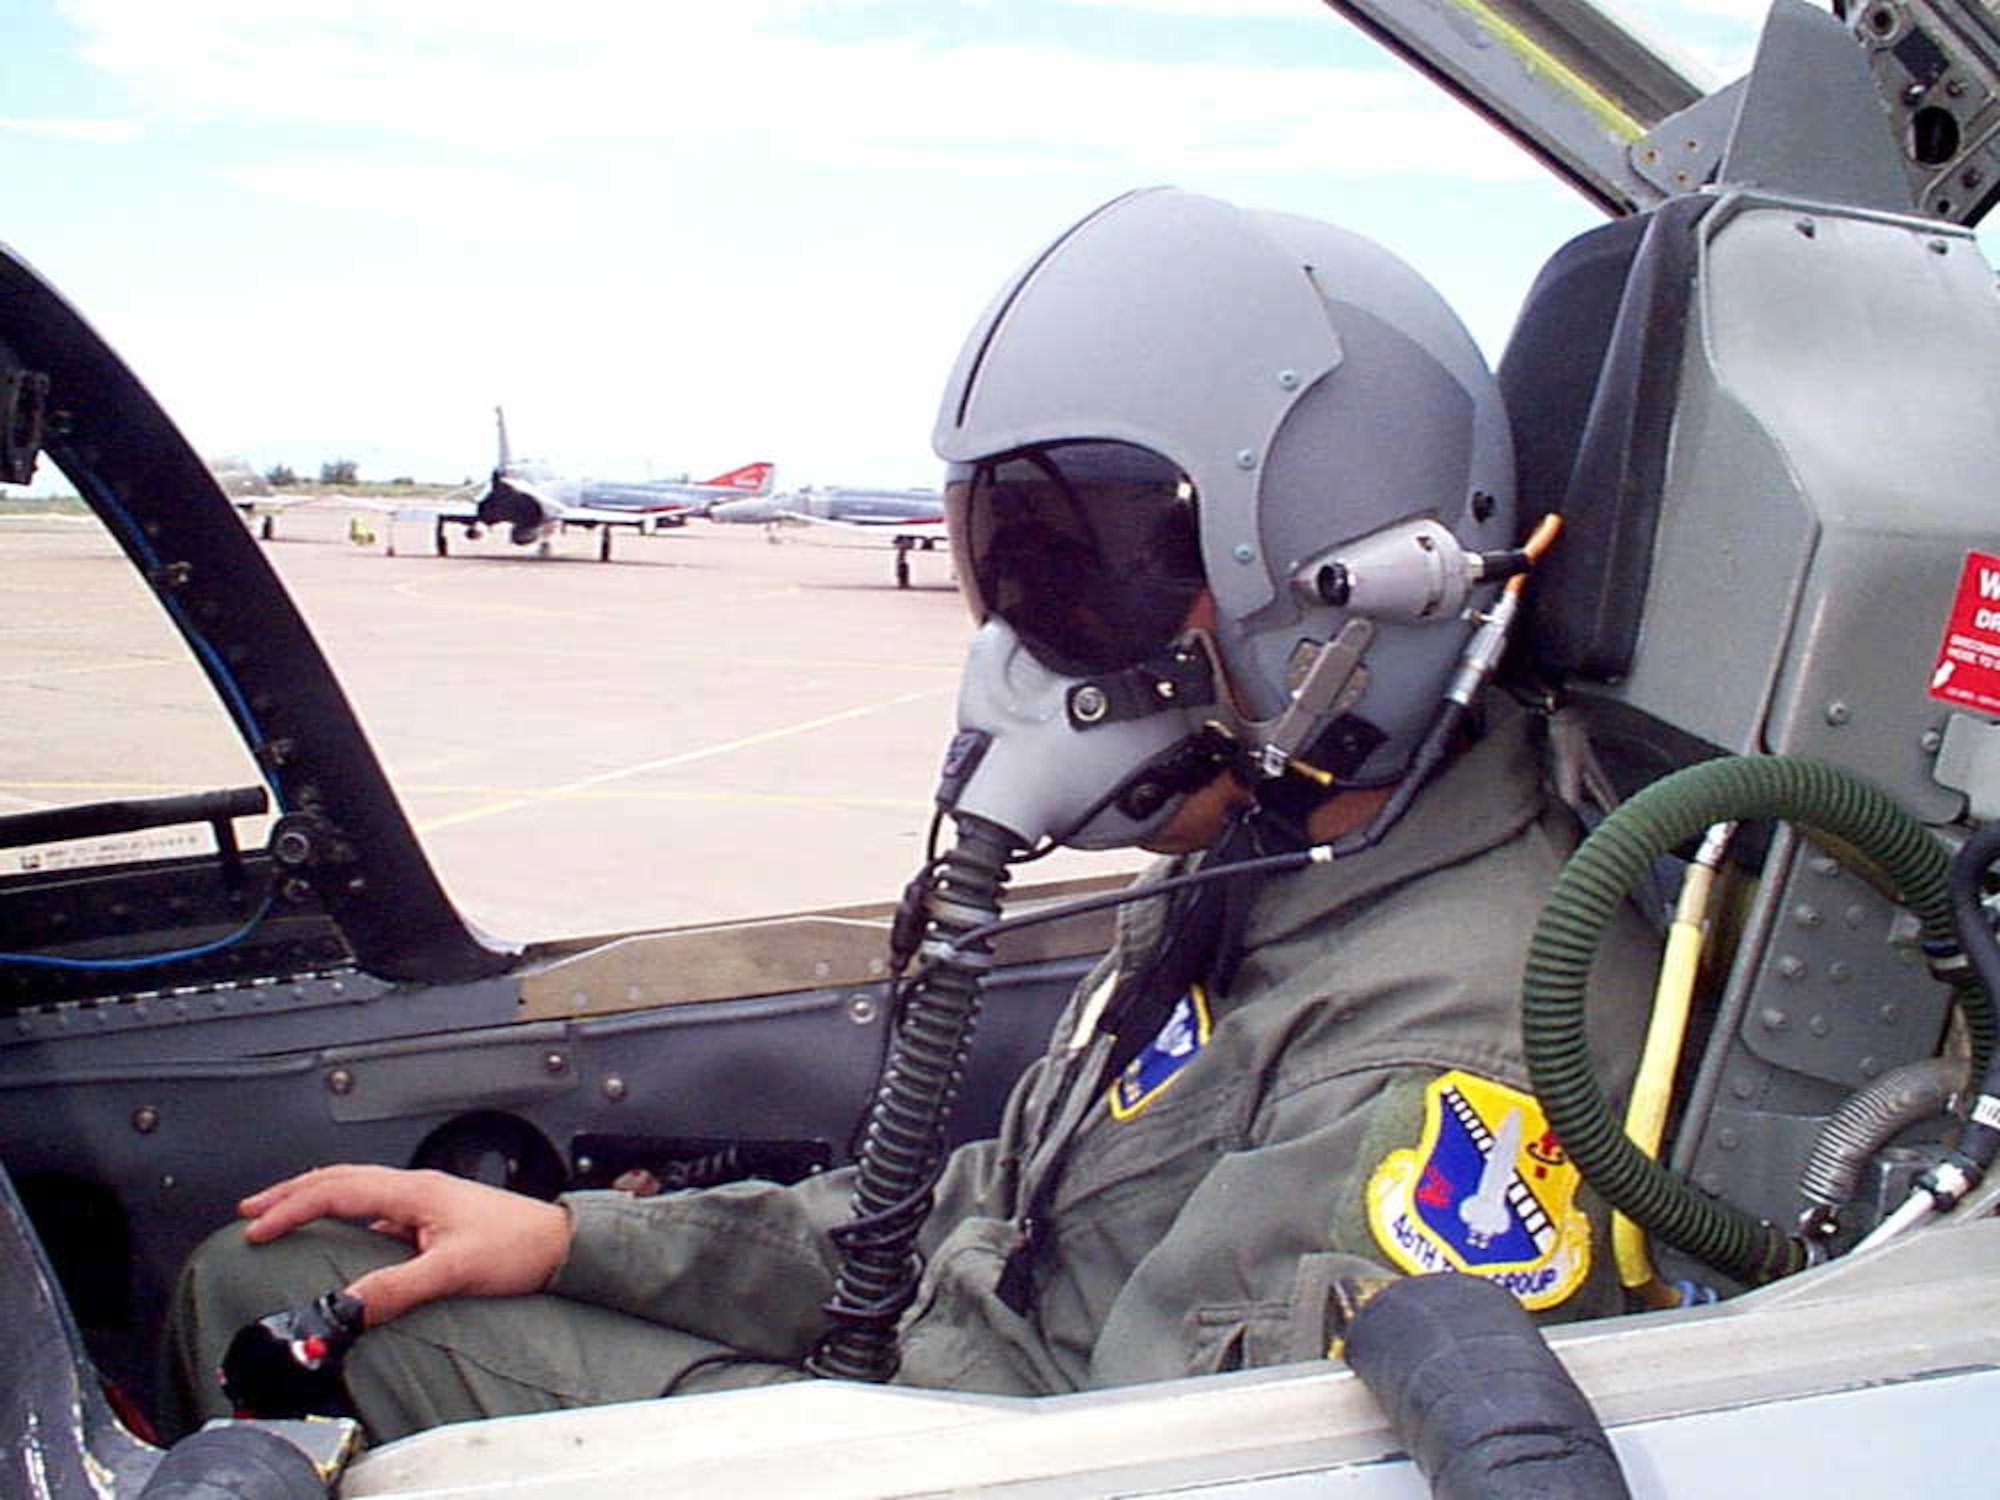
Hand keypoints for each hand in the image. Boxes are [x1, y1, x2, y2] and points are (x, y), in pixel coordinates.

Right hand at [238, 1164, 571, 1326]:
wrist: (560, 1244)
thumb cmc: (519, 1246)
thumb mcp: (453, 1271)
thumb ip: (398, 1288)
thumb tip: (347, 1307)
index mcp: (414, 1191)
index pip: (336, 1190)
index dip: (291, 1209)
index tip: (256, 1230)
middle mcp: (416, 1188)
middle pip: (339, 1179)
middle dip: (290, 1193)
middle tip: (252, 1211)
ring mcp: (425, 1201)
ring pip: (356, 1189)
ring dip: (315, 1199)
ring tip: (283, 1214)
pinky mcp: (434, 1217)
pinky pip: (375, 1207)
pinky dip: (344, 1213)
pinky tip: (339, 1233)